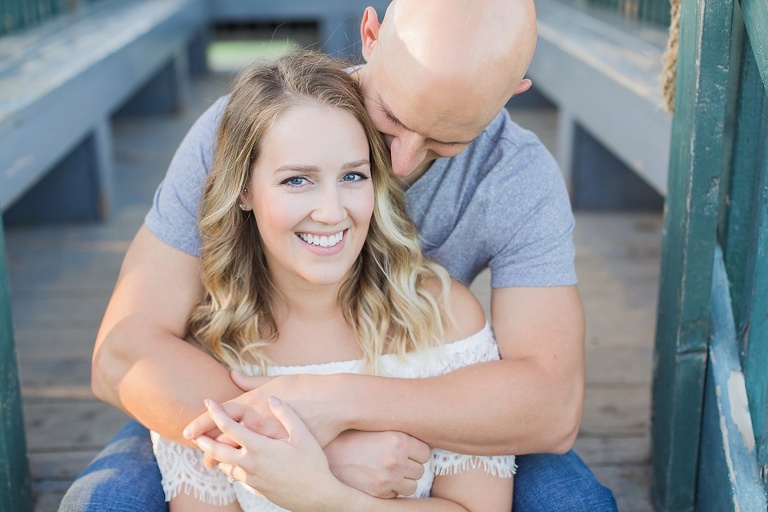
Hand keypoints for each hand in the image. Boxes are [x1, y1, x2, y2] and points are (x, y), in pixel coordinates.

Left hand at [195, 397, 344, 509]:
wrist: (318, 496)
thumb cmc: (313, 463)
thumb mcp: (303, 434)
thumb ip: (286, 414)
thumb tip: (273, 398)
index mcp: (259, 446)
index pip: (228, 427)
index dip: (214, 413)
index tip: (207, 401)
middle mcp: (250, 464)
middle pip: (217, 450)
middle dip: (204, 440)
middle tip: (193, 433)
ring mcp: (252, 479)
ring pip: (225, 466)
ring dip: (216, 456)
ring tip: (211, 448)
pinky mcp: (256, 489)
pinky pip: (237, 477)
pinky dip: (231, 468)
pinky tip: (235, 464)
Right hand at [325, 430, 430, 497]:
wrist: (327, 454)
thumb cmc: (351, 438)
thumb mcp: (376, 428)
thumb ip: (398, 433)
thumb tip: (419, 437)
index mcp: (397, 439)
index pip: (425, 452)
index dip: (417, 452)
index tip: (408, 452)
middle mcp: (395, 459)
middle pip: (420, 470)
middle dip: (410, 467)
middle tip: (395, 462)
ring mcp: (387, 478)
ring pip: (412, 486)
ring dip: (403, 481)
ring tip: (388, 472)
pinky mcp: (378, 493)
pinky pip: (396, 495)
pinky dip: (390, 490)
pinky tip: (377, 479)